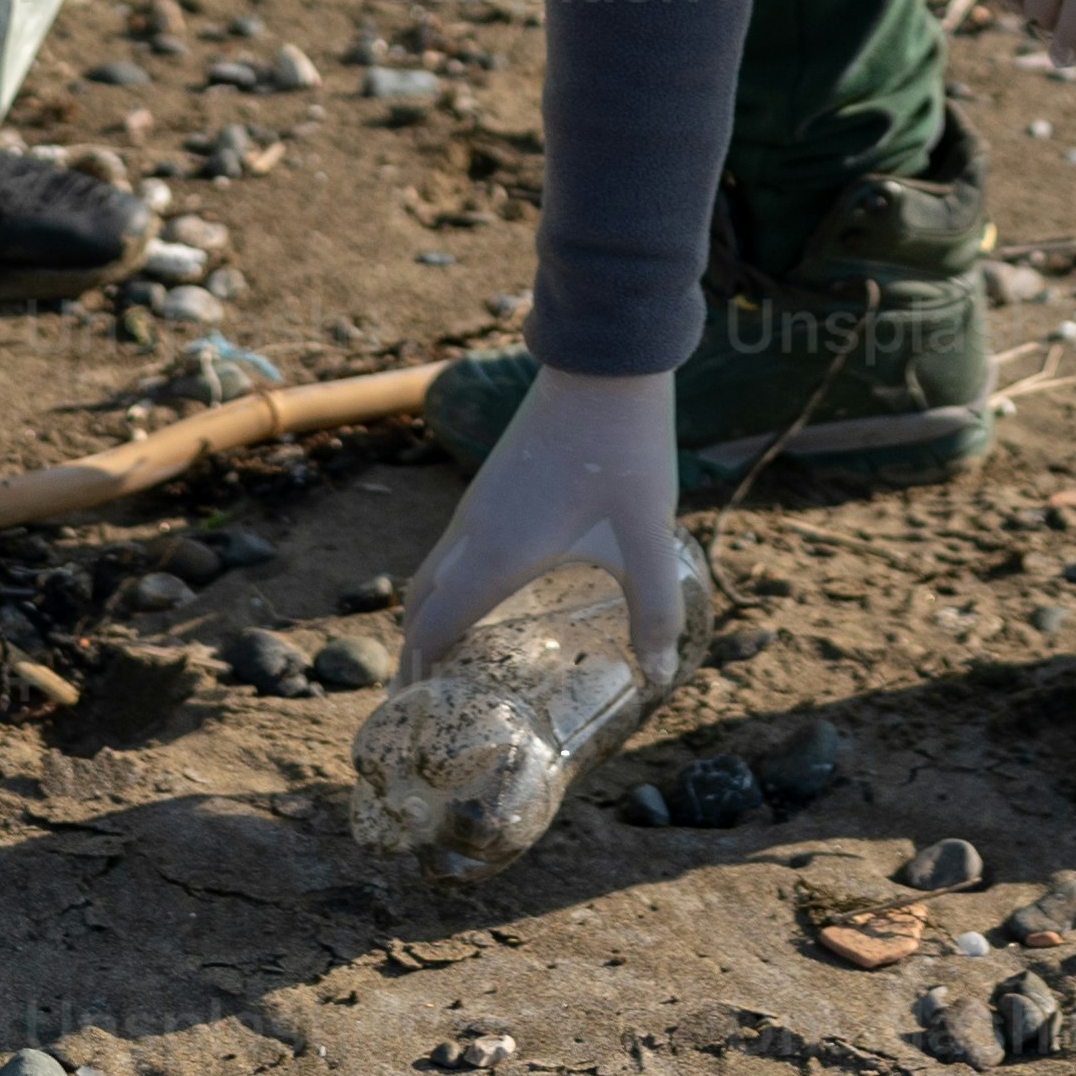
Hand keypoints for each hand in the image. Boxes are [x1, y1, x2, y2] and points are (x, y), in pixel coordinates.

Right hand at [403, 360, 694, 698]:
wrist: (604, 361)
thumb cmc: (622, 448)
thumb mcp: (647, 533)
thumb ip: (656, 606)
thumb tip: (660, 673)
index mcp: (496, 552)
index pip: (435, 625)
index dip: (421, 673)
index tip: (416, 714)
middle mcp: (472, 530)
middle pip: (421, 603)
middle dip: (415, 654)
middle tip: (422, 699)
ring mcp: (478, 502)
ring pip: (433, 571)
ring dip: (429, 617)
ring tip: (444, 658)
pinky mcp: (493, 484)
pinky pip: (450, 548)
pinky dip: (446, 585)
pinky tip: (483, 596)